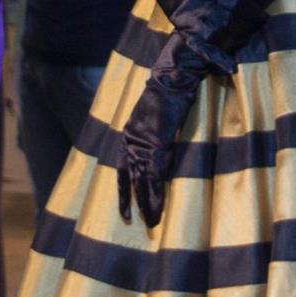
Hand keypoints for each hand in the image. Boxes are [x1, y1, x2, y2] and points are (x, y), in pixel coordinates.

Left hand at [115, 33, 208, 229]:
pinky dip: (156, 191)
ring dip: (147, 202)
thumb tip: (158, 143)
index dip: (123, 187)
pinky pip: (154, 174)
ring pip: (142, 181)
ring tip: (151, 221)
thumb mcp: (157, 113)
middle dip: (133, 200)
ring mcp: (142, 142)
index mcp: (129, 131)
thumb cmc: (169, 90)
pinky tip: (157, 206)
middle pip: (129, 177)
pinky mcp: (156, 143)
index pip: (122, 166)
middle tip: (134, 219)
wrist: (173, 75)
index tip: (123, 205)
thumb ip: (156, 131)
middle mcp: (131, 139)